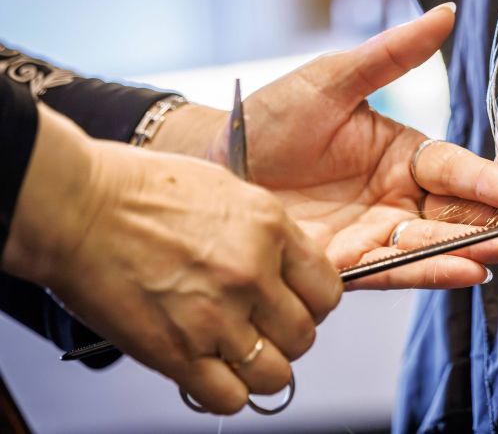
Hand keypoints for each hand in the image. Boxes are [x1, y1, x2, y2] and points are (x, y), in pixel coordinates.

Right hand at [4, 106, 341, 414]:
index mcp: (271, 230)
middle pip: (304, 336)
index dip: (313, 304)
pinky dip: (225, 392)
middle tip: (262, 328)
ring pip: (275, 374)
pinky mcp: (177, 352)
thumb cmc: (141, 192)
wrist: (77, 208)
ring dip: (261, 370)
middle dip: (286, 337)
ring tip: (239, 355)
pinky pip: (228, 398)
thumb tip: (293, 268)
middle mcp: (251, 274)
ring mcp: (216, 316)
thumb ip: (269, 235)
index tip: (297, 305)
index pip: (328, 291)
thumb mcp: (229, 193)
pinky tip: (211, 372)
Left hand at [221, 3, 497, 288]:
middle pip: (457, 211)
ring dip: (476, 249)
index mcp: (402, 154)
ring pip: (435, 243)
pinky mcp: (349, 265)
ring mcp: (375, 233)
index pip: (455, 168)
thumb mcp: (332, 79)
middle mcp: (397, 196)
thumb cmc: (273, 117)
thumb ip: (392, 56)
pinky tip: (465, 270)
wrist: (216, 162)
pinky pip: (395, 269)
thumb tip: (447, 12)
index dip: (490, 181)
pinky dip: (430, 271)